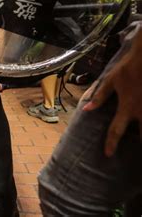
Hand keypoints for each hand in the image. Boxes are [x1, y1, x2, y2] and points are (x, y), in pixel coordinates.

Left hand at [83, 24, 141, 156]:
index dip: (111, 143)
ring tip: (139, 141)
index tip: (108, 154)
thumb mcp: (111, 81)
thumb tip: (86, 110)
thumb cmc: (129, 67)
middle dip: (140, 144)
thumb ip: (100, 96)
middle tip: (136, 151)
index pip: (116, 129)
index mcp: (127, 107)